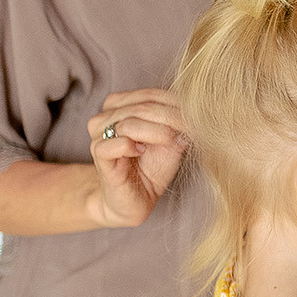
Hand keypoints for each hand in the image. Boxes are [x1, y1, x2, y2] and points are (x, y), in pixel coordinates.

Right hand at [87, 89, 189, 227]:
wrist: (135, 200)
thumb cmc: (151, 168)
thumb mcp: (170, 142)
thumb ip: (178, 124)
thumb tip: (197, 110)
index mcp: (121, 106)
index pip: (151, 95)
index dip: (176, 104)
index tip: (197, 117)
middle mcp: (106, 116)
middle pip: (142, 107)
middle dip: (170, 118)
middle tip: (189, 129)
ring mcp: (99, 135)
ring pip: (128, 123)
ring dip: (156, 131)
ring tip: (170, 141)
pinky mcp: (98, 156)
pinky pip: (114, 144)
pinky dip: (131, 146)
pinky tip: (142, 151)